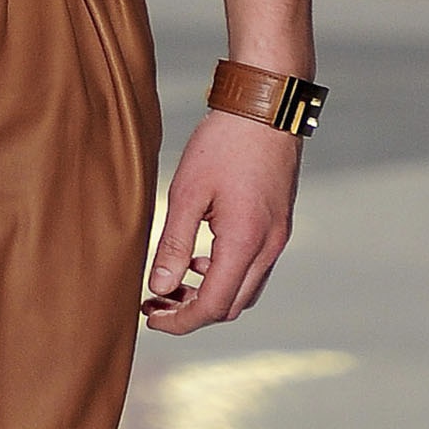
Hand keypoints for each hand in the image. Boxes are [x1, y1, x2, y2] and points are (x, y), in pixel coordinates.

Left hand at [141, 109, 300, 331]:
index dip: (180, 321)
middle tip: (156, 302)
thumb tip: (159, 288)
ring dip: (210, 295)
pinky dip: (226, 275)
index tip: (150, 316)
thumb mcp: (188, 192)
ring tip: (173, 282)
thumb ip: (174, 244)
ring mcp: (278, 237)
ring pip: (245, 290)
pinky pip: (254, 268)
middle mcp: (269, 247)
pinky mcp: (278, 225)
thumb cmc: (224, 143)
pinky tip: (200, 257)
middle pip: (232, 306)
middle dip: (193, 312)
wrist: (266, 108)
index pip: (214, 306)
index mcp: (245, 242)